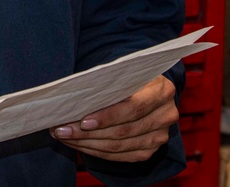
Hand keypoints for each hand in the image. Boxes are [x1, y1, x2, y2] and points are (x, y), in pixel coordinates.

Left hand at [49, 74, 177, 162]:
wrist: (145, 89)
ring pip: (120, 146)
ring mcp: (160, 135)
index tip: (82, 120)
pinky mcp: (150, 150)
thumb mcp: (123, 72)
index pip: (134, 107)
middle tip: (62, 129)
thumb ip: (108, 82)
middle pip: (124, 130)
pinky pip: (121, 156)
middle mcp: (166, 114)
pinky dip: (96, 152)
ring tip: (64, 136)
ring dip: (88, 144)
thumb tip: (74, 95)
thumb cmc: (128, 78)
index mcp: (162, 90)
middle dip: (89, 133)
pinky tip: (78, 144)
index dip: (108, 116)